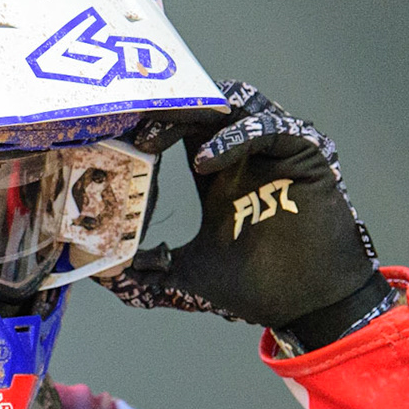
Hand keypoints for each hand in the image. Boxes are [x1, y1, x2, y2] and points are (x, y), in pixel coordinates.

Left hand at [97, 81, 383, 335]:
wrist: (309, 306)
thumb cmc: (258, 286)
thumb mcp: (186, 277)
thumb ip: (146, 274)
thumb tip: (98, 276)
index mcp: (216, 170)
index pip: (180, 126)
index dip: (149, 124)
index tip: (112, 137)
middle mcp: (244, 153)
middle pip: (203, 105)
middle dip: (165, 110)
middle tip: (129, 130)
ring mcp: (274, 150)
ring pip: (238, 102)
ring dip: (196, 114)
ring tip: (157, 139)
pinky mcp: (303, 155)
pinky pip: (269, 127)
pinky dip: (234, 137)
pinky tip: (203, 162)